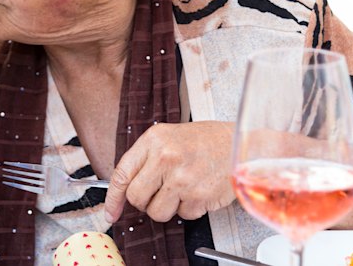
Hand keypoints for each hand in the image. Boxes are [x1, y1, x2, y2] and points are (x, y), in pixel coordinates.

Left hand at [104, 121, 236, 222]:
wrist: (242, 145)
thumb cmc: (206, 141)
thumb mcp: (169, 137)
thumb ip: (146, 158)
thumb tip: (125, 187)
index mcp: (153, 140)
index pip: (122, 174)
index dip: (113, 197)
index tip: (111, 211)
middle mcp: (165, 158)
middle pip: (136, 198)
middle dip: (145, 202)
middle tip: (159, 194)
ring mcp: (182, 179)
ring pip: (157, 212)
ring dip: (168, 207)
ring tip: (182, 189)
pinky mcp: (198, 196)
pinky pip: (183, 215)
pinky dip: (190, 208)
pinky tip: (199, 190)